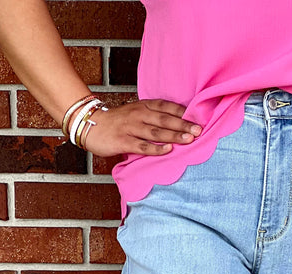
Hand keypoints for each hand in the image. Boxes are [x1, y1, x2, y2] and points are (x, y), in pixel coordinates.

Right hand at [80, 98, 201, 156]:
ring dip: (173, 135)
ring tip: (189, 139)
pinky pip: (142, 146)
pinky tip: (168, 150)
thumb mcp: (137, 113)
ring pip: (156, 132)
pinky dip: (156, 149)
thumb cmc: (118, 122)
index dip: (183, 112)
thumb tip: (179, 124)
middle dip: (183, 124)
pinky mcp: (123, 141)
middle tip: (199, 130)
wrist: (92, 125)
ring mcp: (131, 128)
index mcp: (144, 106)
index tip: (199, 118)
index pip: (167, 107)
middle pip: (165, 119)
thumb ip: (154, 117)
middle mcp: (139, 115)